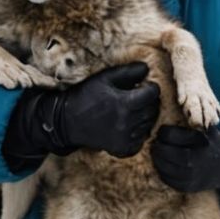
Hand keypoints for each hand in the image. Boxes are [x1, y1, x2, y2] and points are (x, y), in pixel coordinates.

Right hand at [45, 62, 160, 157]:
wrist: (66, 121)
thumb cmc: (85, 95)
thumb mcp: (104, 78)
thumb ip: (128, 72)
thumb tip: (146, 69)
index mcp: (125, 103)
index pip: (153, 94)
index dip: (152, 87)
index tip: (145, 86)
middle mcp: (127, 123)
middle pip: (153, 110)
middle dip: (150, 101)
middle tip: (140, 97)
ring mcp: (124, 138)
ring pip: (148, 125)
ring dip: (145, 117)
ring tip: (133, 110)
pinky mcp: (121, 149)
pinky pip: (141, 141)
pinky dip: (139, 133)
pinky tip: (129, 126)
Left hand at [151, 125, 219, 192]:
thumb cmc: (213, 142)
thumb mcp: (206, 128)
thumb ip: (191, 122)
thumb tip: (166, 113)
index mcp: (198, 141)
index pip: (168, 135)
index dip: (162, 132)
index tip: (162, 132)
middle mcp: (194, 159)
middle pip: (163, 152)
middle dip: (157, 146)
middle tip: (156, 144)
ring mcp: (191, 175)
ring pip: (162, 167)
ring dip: (157, 159)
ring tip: (159, 154)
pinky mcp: (188, 186)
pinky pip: (167, 179)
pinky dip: (163, 172)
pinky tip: (165, 165)